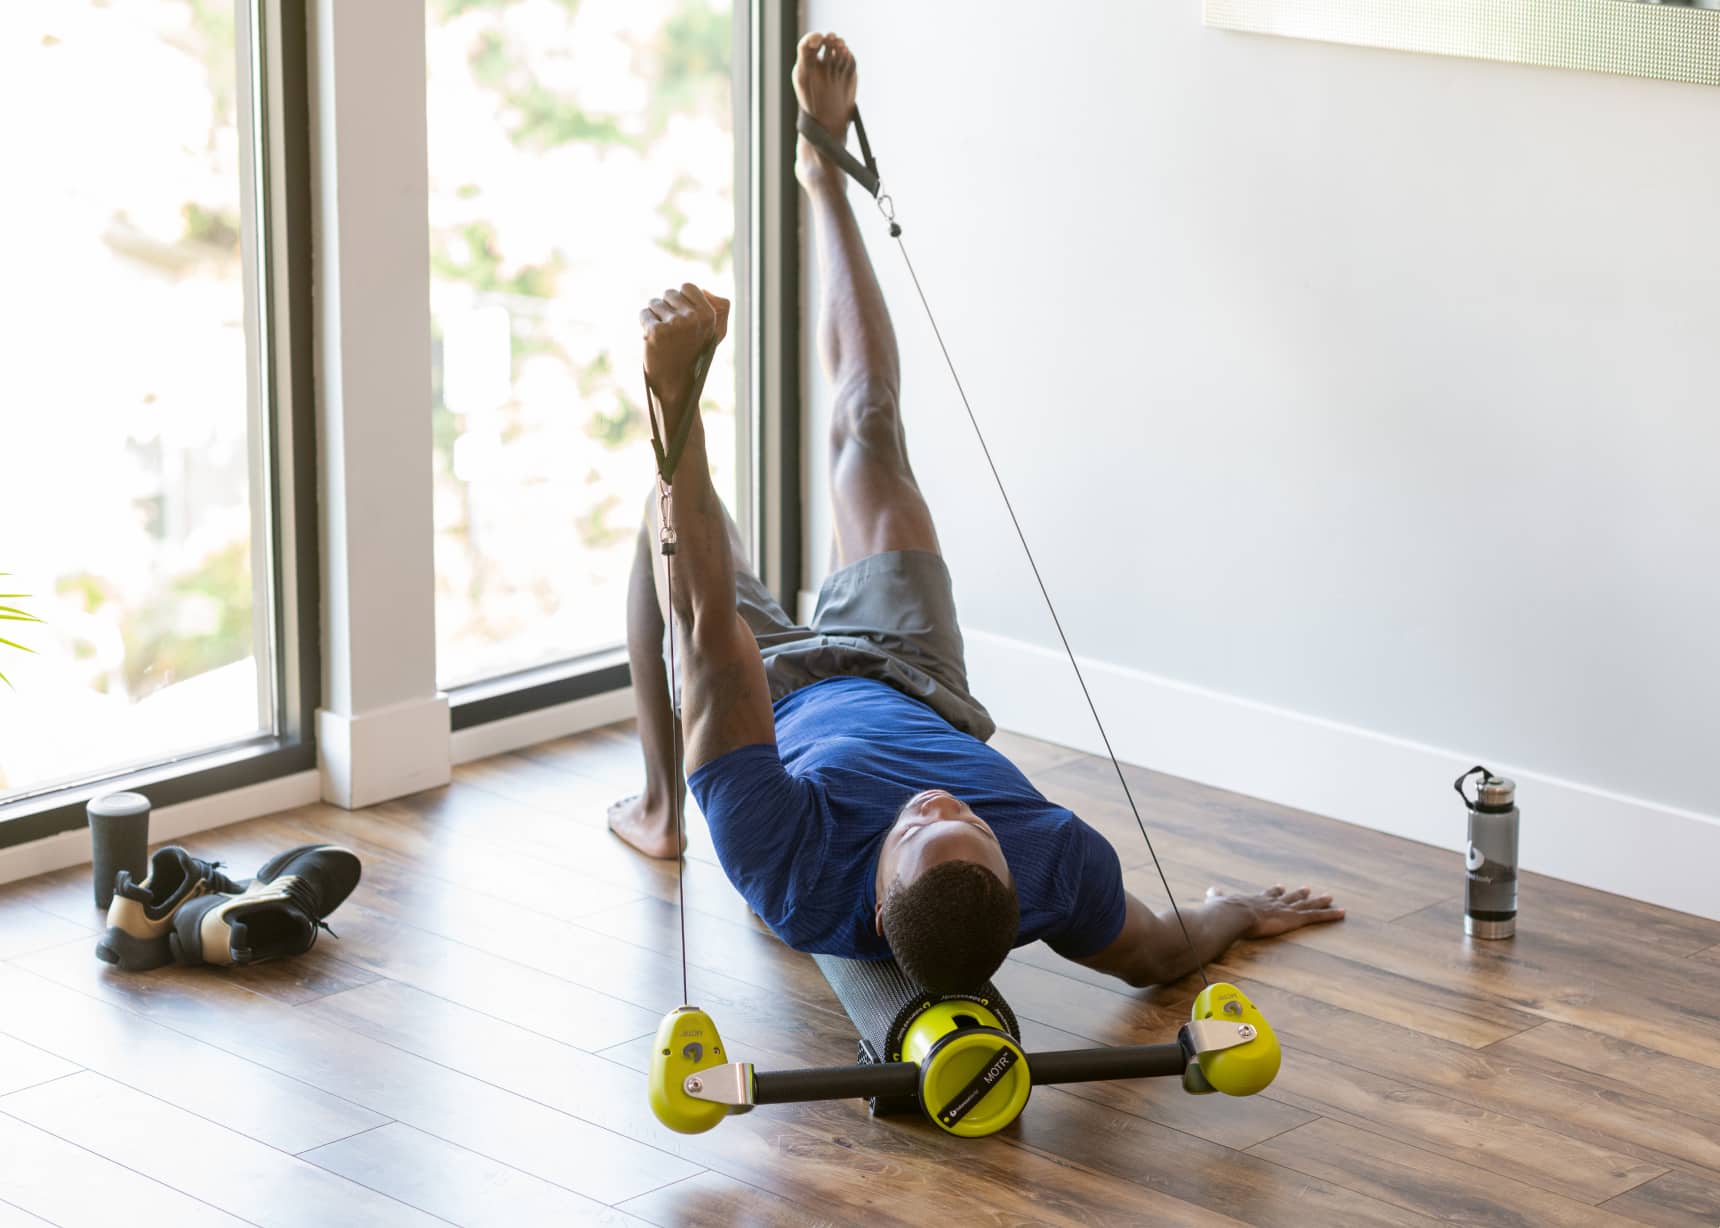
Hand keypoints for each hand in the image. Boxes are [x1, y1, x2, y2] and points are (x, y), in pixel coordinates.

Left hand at [640, 284, 730, 427]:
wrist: (677, 383)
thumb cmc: (695, 356)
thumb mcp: (716, 333)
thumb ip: (718, 308)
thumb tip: (705, 290)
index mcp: (709, 314)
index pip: (688, 286)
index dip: (682, 300)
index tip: (682, 317)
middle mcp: (692, 317)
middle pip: (669, 293)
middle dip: (667, 308)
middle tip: (672, 330)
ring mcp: (673, 324)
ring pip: (655, 302)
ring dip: (656, 316)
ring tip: (663, 336)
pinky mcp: (655, 332)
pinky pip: (644, 314)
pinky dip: (645, 324)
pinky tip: (652, 339)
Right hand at [1208, 884, 1344, 938]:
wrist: (1232, 915)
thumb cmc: (1223, 912)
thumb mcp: (1218, 903)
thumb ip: (1216, 898)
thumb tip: (1211, 890)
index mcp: (1256, 900)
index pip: (1269, 895)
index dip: (1275, 892)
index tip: (1281, 887)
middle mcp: (1273, 903)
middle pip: (1290, 897)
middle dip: (1299, 894)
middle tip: (1307, 889)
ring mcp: (1285, 910)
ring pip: (1307, 905)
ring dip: (1319, 901)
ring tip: (1330, 897)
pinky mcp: (1293, 919)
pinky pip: (1316, 917)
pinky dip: (1330, 915)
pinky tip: (1342, 912)